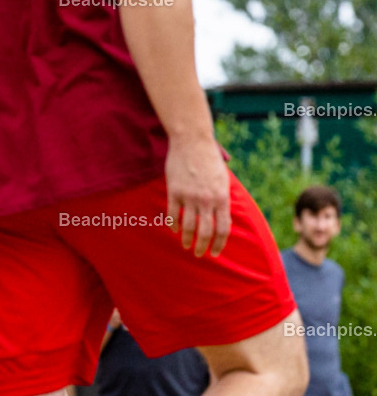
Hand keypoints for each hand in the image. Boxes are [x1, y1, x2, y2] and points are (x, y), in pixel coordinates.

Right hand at [165, 136, 231, 256]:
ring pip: (188, 226)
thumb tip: (223, 216)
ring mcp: (189, 196)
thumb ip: (223, 198)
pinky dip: (173, 224)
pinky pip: (172, 214)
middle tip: (199, 254)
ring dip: (187, 239)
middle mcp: (206, 200)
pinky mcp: (174, 191)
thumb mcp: (223, 179)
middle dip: (203, 247)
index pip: (223, 229)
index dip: (219, 244)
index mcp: (222, 198)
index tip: (215, 253)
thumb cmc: (209, 159)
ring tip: (186, 245)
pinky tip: (174, 229)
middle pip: (206, 232)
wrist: (192, 141)